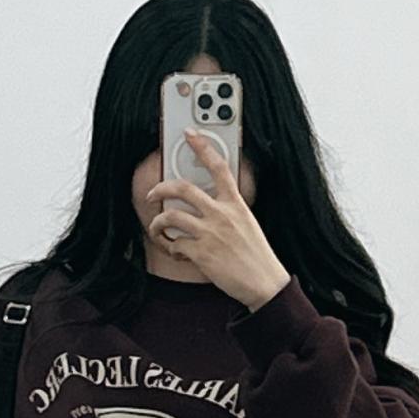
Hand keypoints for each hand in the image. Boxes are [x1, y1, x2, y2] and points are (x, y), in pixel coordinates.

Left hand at [144, 135, 291, 310]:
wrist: (265, 283)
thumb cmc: (257, 256)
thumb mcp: (248, 223)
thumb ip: (229, 211)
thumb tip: (209, 206)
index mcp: (236, 204)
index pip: (219, 167)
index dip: (203, 147)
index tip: (191, 134)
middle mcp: (222, 214)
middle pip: (183, 188)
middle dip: (161, 188)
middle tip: (153, 194)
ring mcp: (210, 233)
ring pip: (171, 216)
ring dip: (158, 223)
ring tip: (157, 228)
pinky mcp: (202, 254)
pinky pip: (175, 244)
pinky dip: (170, 248)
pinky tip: (176, 251)